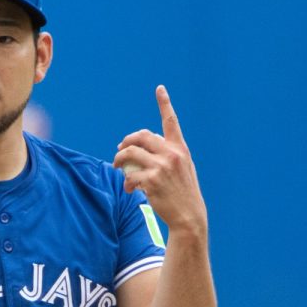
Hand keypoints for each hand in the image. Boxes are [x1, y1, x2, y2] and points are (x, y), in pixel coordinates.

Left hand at [113, 85, 206, 234]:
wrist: (189, 217)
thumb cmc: (183, 193)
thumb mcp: (183, 169)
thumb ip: (167, 155)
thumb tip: (140, 149)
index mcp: (180, 149)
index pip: (171, 122)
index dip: (165, 103)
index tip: (160, 88)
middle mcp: (172, 154)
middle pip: (141, 136)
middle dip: (126, 141)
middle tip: (119, 150)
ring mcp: (162, 167)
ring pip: (130, 153)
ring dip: (119, 160)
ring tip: (116, 167)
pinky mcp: (151, 181)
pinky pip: (130, 176)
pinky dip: (126, 183)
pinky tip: (129, 190)